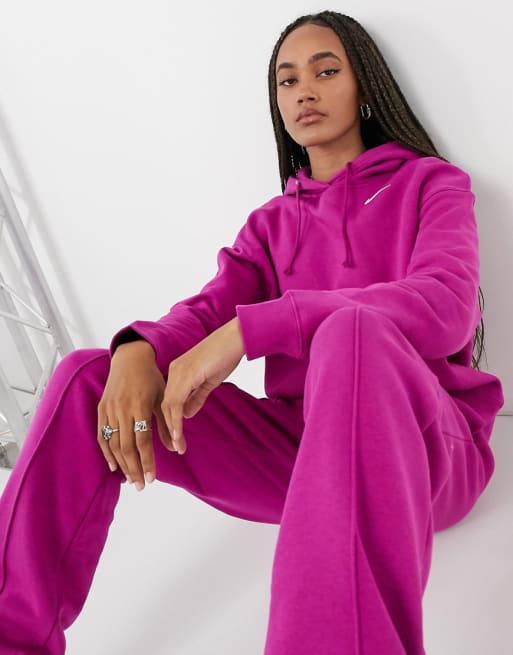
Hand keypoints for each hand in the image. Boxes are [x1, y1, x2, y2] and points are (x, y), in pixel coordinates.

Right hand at [97, 340, 175, 489]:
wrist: (130, 359)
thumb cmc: (151, 378)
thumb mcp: (163, 398)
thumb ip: (167, 424)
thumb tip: (175, 449)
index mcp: (140, 407)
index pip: (143, 441)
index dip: (147, 461)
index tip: (152, 478)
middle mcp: (122, 410)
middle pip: (126, 447)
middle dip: (134, 469)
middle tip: (141, 486)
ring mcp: (110, 410)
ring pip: (113, 444)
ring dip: (121, 465)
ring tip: (130, 480)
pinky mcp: (101, 409)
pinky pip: (102, 435)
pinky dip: (106, 452)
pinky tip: (113, 466)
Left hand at [161, 317, 244, 453]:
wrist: (237, 337)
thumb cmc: (227, 354)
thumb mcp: (210, 381)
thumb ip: (197, 397)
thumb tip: (187, 414)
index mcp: (178, 371)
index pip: (168, 400)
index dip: (170, 421)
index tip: (175, 440)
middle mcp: (174, 371)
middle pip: (164, 405)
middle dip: (168, 429)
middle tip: (175, 448)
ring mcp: (178, 372)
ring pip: (167, 406)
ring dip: (172, 429)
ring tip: (178, 447)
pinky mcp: (186, 375)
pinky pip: (176, 402)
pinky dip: (176, 421)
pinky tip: (179, 434)